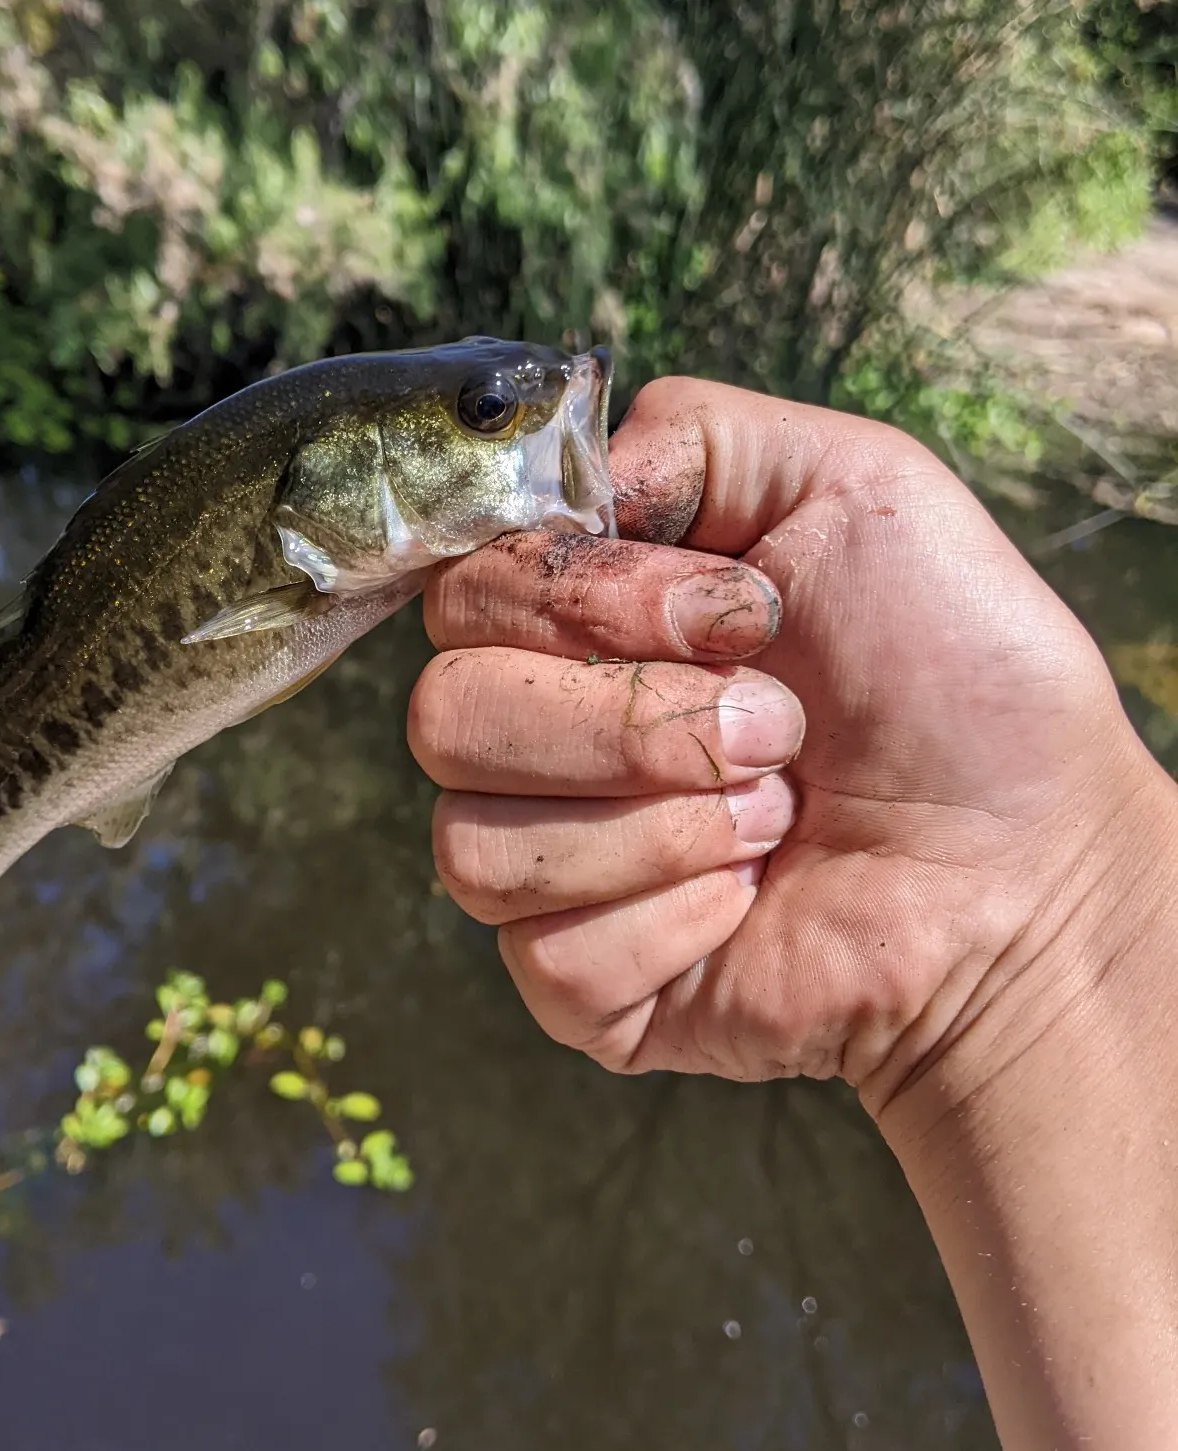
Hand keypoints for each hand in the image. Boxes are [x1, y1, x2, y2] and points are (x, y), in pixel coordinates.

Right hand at [408, 378, 1177, 1111]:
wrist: (1033, 860)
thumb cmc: (955, 674)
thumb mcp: (849, 486)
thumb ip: (686, 437)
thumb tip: (560, 490)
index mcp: (579, 626)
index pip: (464, 594)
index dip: (581, 604)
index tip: (733, 616)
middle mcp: (543, 739)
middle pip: (446, 718)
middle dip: (635, 721)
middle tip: (776, 731)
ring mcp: (551, 868)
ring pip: (473, 843)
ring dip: (662, 825)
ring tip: (777, 817)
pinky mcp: (578, 985)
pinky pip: (547, 956)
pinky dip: (674, 921)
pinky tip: (751, 905)